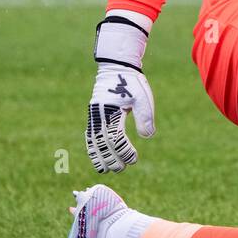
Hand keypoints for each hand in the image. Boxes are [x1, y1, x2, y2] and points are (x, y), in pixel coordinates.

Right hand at [85, 11, 153, 172]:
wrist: (117, 67)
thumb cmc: (132, 83)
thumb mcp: (143, 98)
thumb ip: (145, 117)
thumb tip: (147, 136)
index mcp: (112, 111)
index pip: (116, 138)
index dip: (124, 151)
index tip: (133, 159)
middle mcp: (100, 114)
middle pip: (103, 143)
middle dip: (111, 158)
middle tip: (121, 169)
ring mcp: (94, 115)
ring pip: (93, 140)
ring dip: (99, 156)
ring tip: (104, 170)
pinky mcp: (93, 114)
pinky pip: (90, 134)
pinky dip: (92, 147)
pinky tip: (96, 156)